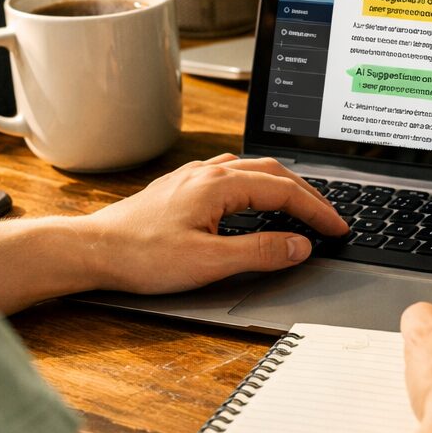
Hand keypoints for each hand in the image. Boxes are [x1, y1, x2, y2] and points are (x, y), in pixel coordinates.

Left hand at [81, 154, 347, 293]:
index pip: (285, 192)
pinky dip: (259, 184)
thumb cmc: (141, 255)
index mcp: (221, 185)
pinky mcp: (183, 186)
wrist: (93, 250)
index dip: (317, 211)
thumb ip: (260, 252)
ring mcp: (195, 176)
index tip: (338, 227)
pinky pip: (233, 174)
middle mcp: (210, 173)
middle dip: (308, 194)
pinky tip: (254, 198)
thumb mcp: (209, 262)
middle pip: (274, 173)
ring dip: (284, 185)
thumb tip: (299, 245)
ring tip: (302, 206)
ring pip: (254, 170)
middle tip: (329, 218)